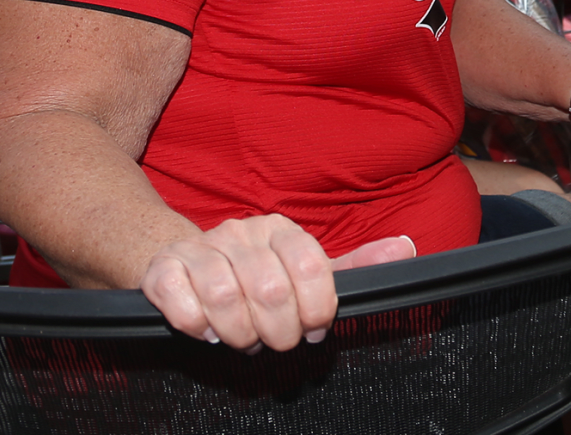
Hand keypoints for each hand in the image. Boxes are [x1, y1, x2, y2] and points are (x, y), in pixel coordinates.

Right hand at [139, 215, 415, 350]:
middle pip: (270, 290)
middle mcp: (242, 232)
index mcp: (281, 229)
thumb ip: (354, 266)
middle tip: (276, 341)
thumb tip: (406, 248)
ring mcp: (201, 247)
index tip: (314, 331)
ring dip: (239, 334)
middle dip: (278, 331)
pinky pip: (182, 304)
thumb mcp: (306, 269)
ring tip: (243, 338)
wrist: (181, 261)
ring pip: (226, 298)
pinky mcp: (164, 269)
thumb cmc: (254, 273)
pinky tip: (206, 330)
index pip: (311, 266)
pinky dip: (197, 327)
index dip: (317, 309)